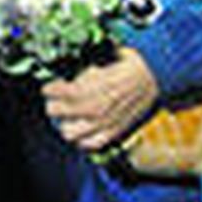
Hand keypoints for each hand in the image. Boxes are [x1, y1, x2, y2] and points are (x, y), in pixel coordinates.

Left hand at [43, 47, 159, 152]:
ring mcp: (103, 122)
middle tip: (56, 102)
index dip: (48, 90)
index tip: (48, 88)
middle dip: (53, 105)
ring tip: (65, 119)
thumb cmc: (123, 63)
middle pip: (55, 111)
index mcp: (87, 87)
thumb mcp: (96, 58)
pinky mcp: (115, 132)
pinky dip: (82, 141)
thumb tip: (60, 69)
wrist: (152, 75)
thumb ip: (77, 68)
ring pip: (68, 132)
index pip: (54, 92)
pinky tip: (80, 133)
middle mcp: (92, 107)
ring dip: (64, 124)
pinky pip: (91, 144)